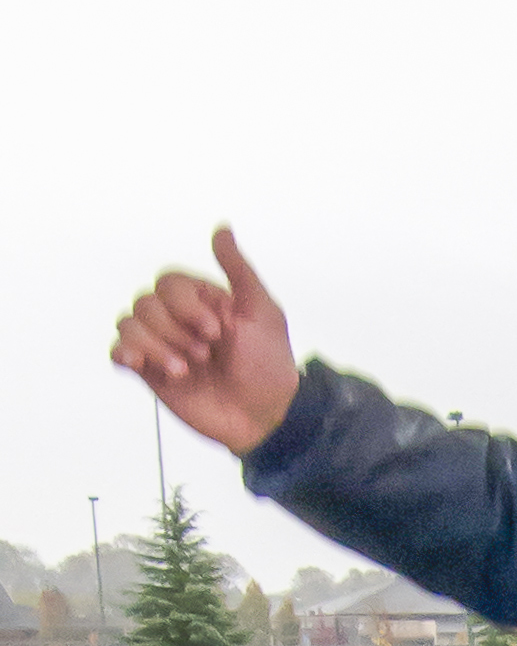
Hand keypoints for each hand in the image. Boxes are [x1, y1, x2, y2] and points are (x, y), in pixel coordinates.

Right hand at [111, 226, 299, 456]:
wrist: (265, 417)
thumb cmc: (268, 366)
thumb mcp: (262, 312)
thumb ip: (238, 269)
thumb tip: (221, 228)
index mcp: (201, 301)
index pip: (168, 282)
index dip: (185, 304)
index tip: (216, 332)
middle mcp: (177, 319)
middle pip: (146, 302)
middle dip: (174, 329)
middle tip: (205, 354)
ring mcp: (162, 345)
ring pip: (129, 323)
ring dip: (155, 345)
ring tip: (184, 370)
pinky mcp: (151, 373)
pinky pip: (119, 351)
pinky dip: (124, 353)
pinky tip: (140, 364)